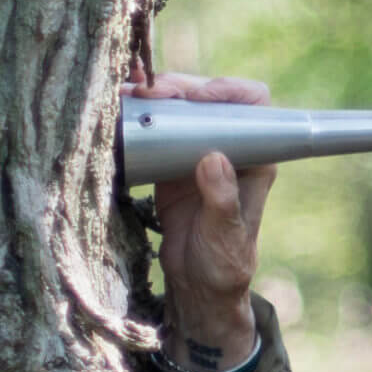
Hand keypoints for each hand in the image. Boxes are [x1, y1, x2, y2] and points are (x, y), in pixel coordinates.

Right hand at [122, 65, 275, 371]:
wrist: (197, 283)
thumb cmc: (224, 261)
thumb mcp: (226, 234)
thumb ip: (223, 200)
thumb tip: (213, 159)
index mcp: (254, 156)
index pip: (253, 104)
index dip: (229, 91)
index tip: (198, 97)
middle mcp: (227, 144)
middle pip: (208, 98)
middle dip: (180, 87)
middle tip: (150, 93)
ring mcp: (195, 150)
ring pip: (178, 107)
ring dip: (153, 95)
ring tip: (126, 93)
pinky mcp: (167, 161)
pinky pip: (153, 128)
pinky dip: (135, 115)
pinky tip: (116, 107)